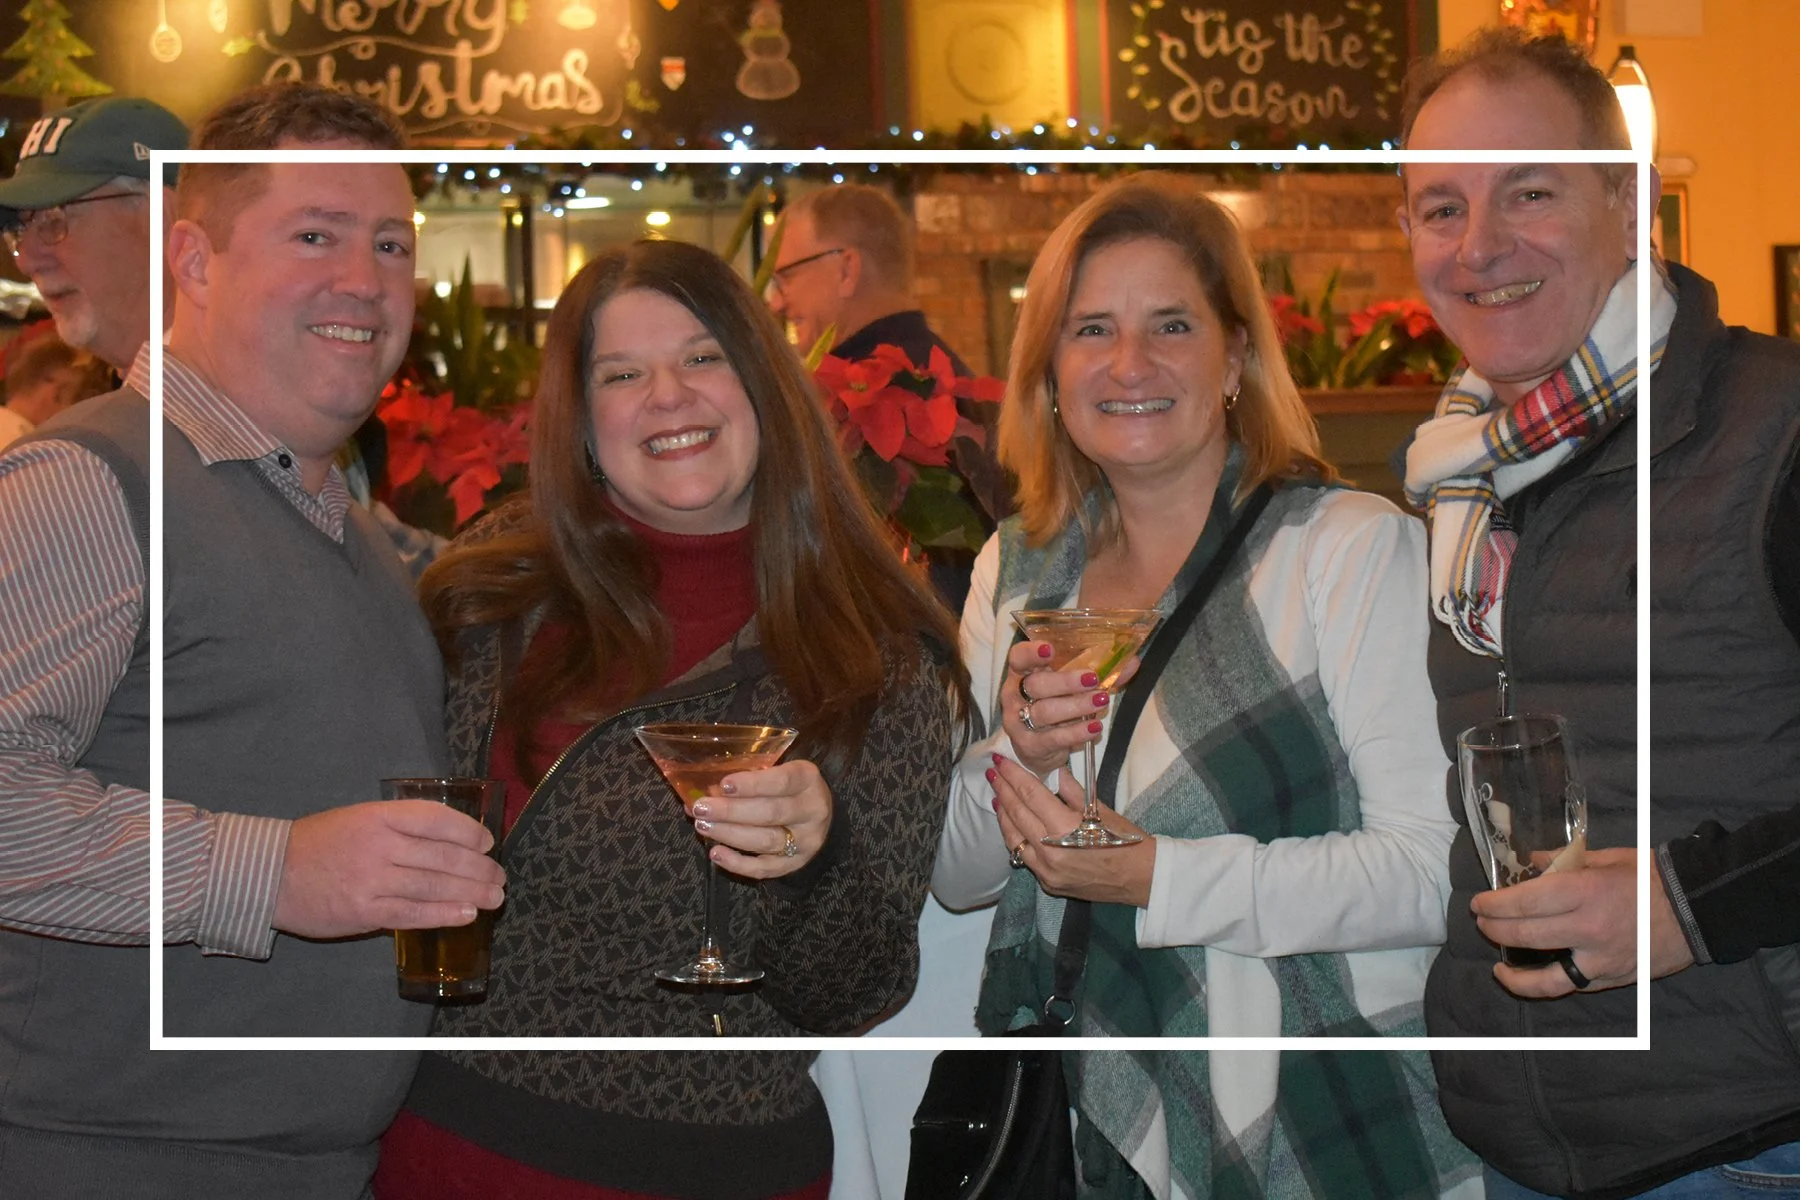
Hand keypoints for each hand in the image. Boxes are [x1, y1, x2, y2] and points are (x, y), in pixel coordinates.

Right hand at [273, 801, 505, 939]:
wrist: (268, 874)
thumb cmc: (318, 844)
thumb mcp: (358, 818)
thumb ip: (398, 825)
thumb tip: (449, 840)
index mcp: (379, 816)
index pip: (436, 819)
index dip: (468, 831)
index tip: (487, 842)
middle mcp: (379, 845)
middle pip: (442, 856)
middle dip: (478, 868)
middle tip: (499, 877)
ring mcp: (371, 880)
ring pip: (433, 886)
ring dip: (470, 892)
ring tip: (493, 897)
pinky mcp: (363, 911)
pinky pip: (412, 913)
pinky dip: (443, 914)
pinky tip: (466, 915)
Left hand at [690, 758, 831, 879]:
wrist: (815, 812)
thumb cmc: (787, 786)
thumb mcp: (777, 770)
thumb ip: (747, 777)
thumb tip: (707, 790)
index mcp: (808, 779)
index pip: (782, 781)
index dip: (752, 784)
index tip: (724, 785)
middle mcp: (812, 811)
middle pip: (770, 813)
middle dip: (731, 811)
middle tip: (702, 808)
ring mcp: (805, 841)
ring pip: (765, 841)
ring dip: (730, 834)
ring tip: (703, 826)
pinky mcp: (794, 864)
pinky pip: (764, 868)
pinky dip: (737, 863)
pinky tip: (716, 853)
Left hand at [988, 753, 1154, 906]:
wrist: (1141, 878)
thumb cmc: (1126, 840)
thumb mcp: (1101, 810)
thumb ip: (1072, 791)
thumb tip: (1055, 772)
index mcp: (1066, 828)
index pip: (1030, 795)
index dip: (1013, 776)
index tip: (1000, 761)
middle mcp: (1051, 851)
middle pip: (1017, 814)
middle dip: (1003, 790)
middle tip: (993, 773)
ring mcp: (1047, 870)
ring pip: (1013, 838)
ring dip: (1003, 815)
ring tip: (997, 796)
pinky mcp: (1048, 883)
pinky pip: (1023, 856)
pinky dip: (1015, 837)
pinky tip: (1012, 825)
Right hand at [1002, 638, 1138, 776]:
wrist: (1038, 748)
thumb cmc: (1055, 705)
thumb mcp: (1072, 687)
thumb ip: (1100, 673)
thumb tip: (1132, 663)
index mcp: (1022, 673)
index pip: (1019, 657)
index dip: (1031, 652)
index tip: (1051, 649)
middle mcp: (1015, 696)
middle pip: (1036, 685)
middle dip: (1065, 681)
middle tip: (1093, 679)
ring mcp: (1018, 722)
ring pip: (1045, 712)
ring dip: (1075, 706)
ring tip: (1101, 702)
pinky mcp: (1030, 745)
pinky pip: (1054, 738)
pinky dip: (1077, 732)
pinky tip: (1095, 726)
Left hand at [1472, 846, 1693, 997]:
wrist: (1696, 909)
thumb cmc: (1650, 877)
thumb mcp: (1605, 858)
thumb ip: (1564, 861)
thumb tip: (1531, 861)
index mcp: (1584, 892)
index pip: (1525, 902)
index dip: (1494, 905)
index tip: (1479, 903)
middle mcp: (1588, 929)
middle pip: (1526, 936)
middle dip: (1495, 930)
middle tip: (1482, 923)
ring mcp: (1600, 959)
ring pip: (1544, 976)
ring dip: (1513, 972)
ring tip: (1497, 963)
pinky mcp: (1611, 978)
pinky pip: (1570, 986)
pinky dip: (1544, 986)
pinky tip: (1528, 980)